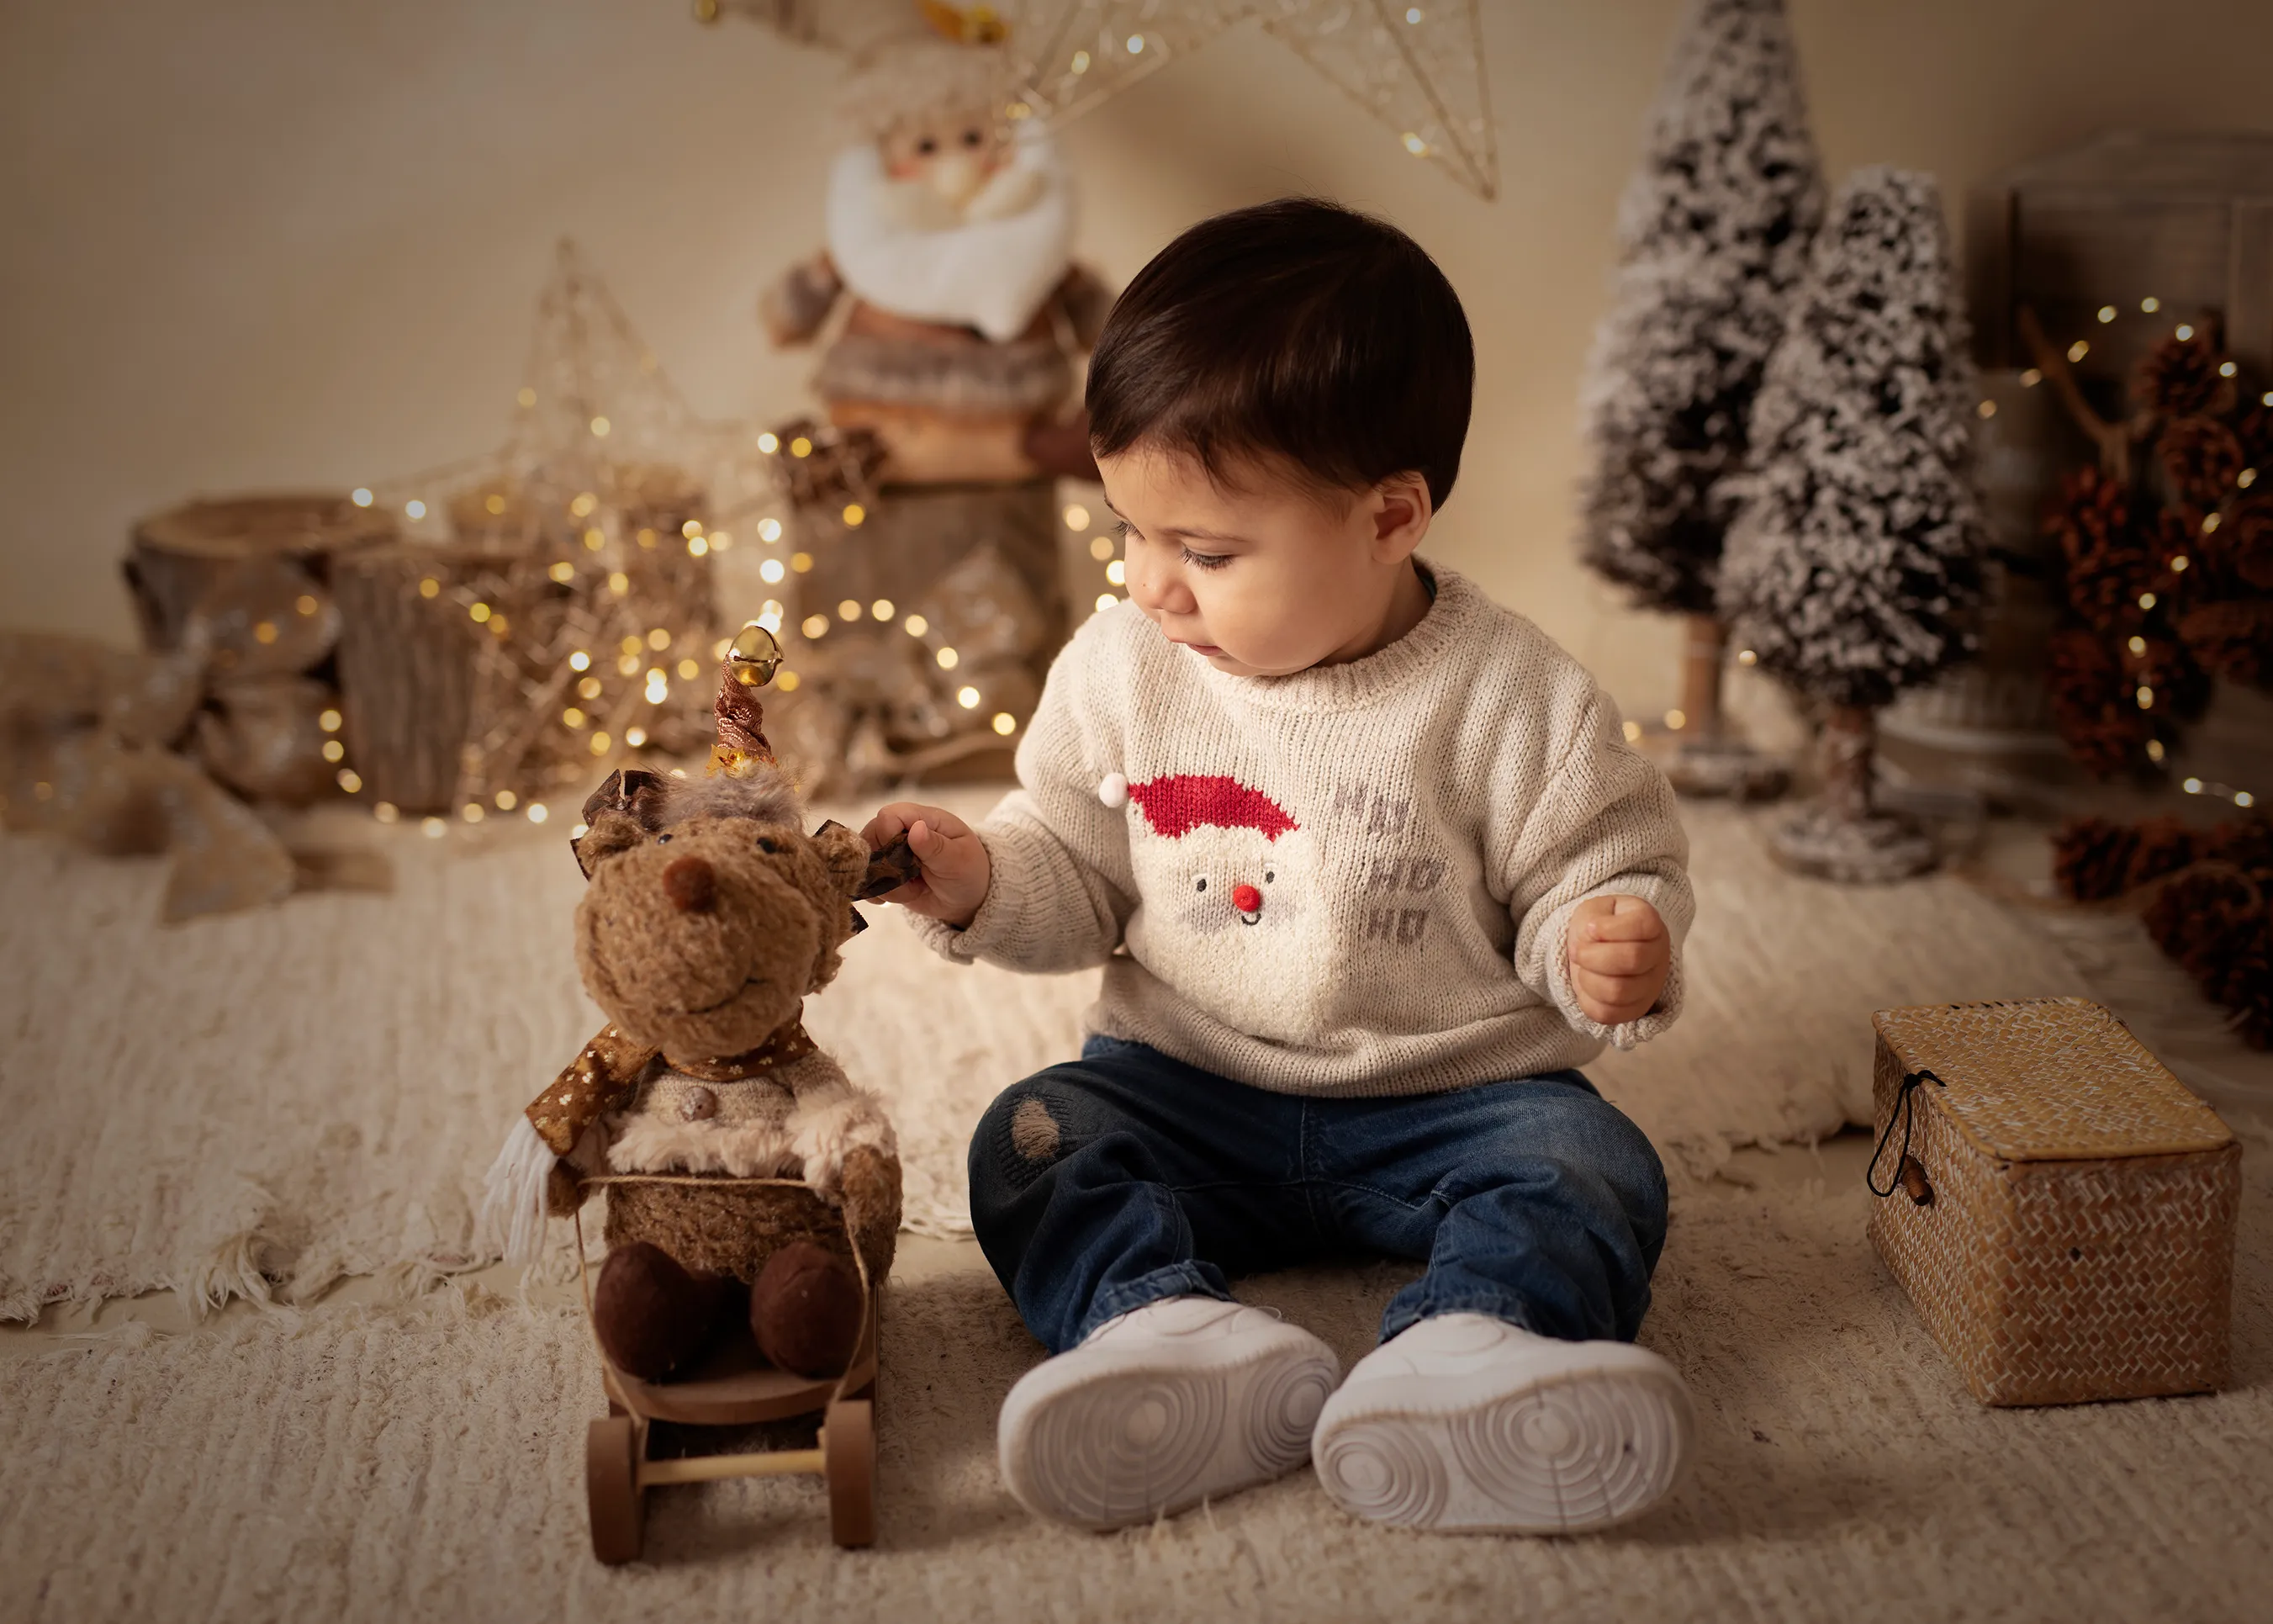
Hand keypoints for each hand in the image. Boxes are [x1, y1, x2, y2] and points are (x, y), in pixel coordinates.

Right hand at [861, 802, 991, 928]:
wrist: (967, 898)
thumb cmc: (969, 871)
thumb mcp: (959, 860)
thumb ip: (936, 846)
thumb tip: (916, 828)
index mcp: (923, 818)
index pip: (888, 816)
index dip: (890, 838)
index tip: (909, 861)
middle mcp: (902, 831)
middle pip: (871, 839)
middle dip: (889, 868)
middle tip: (916, 880)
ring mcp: (891, 852)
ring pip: (866, 864)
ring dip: (887, 884)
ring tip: (914, 889)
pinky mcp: (885, 872)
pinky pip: (866, 880)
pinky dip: (879, 893)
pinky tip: (902, 896)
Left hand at [1566, 895, 1669, 1026]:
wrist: (1603, 948)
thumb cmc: (1601, 925)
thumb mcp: (1596, 910)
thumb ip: (1595, 918)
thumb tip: (1593, 933)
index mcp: (1652, 925)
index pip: (1641, 925)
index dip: (1608, 928)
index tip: (1591, 927)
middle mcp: (1658, 956)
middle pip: (1631, 959)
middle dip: (1592, 955)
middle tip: (1578, 951)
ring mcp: (1651, 986)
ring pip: (1618, 992)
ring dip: (1588, 978)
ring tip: (1583, 968)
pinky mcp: (1635, 1010)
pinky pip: (1608, 1014)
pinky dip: (1587, 999)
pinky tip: (1586, 984)